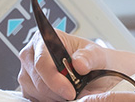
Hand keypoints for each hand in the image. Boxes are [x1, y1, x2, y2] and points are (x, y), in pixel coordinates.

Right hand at [17, 31, 134, 100]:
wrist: (106, 72)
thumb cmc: (103, 61)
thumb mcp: (103, 57)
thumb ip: (91, 57)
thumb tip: (78, 63)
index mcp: (47, 38)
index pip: (40, 60)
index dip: (54, 78)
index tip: (71, 93)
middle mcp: (32, 52)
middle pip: (35, 79)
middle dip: (57, 92)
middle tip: (78, 96)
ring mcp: (28, 70)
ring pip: (33, 91)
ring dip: (54, 98)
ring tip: (76, 94)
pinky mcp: (29, 85)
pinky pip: (33, 98)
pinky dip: (49, 100)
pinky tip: (66, 97)